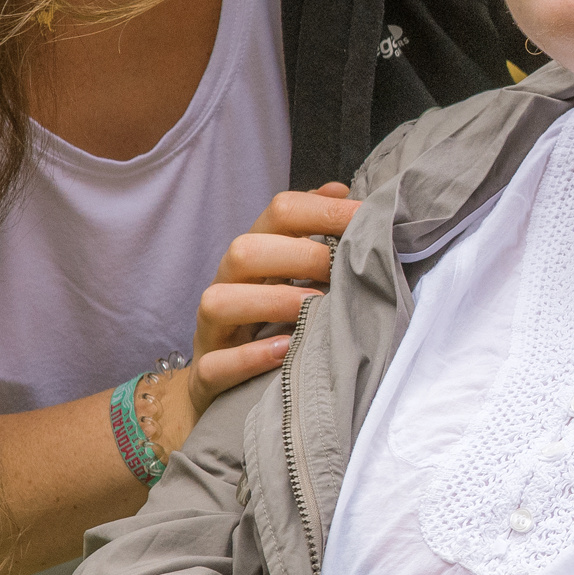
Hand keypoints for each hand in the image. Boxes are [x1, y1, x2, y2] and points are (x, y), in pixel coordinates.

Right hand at [153, 184, 358, 448]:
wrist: (224, 384)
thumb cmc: (270, 320)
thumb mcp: (293, 273)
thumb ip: (316, 231)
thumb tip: (341, 190)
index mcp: (255, 253)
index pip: (278, 212)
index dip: (324, 211)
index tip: (367, 218)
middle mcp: (228, 285)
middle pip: (244, 251)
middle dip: (299, 255)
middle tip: (341, 270)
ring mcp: (212, 331)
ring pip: (218, 301)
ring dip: (271, 301)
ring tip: (315, 308)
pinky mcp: (206, 376)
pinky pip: (214, 365)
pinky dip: (249, 358)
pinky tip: (286, 351)